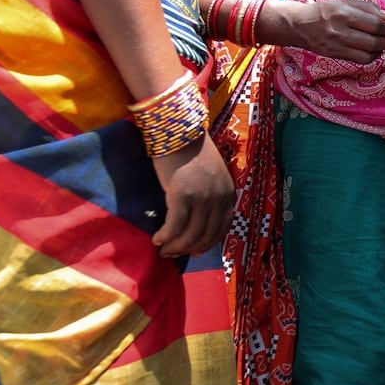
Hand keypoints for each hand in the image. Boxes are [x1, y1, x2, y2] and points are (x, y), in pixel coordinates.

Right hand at [151, 134, 234, 257]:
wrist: (178, 129)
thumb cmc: (189, 151)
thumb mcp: (209, 175)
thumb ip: (209, 195)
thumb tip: (196, 219)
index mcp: (228, 194)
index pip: (221, 229)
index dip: (206, 244)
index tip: (193, 251)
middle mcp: (219, 199)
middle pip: (205, 235)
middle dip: (187, 249)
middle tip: (171, 254)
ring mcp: (202, 198)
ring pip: (190, 235)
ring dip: (174, 246)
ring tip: (162, 250)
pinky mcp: (182, 196)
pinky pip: (174, 226)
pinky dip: (165, 237)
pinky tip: (156, 239)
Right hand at [262, 0, 384, 62]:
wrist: (300, 25)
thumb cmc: (326, 11)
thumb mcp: (344, 2)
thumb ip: (367, 7)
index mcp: (344, 12)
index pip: (375, 23)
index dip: (384, 26)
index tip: (384, 25)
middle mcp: (340, 29)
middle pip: (374, 40)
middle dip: (384, 39)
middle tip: (383, 36)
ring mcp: (338, 45)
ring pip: (369, 53)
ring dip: (379, 49)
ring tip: (378, 44)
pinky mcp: (336, 55)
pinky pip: (361, 60)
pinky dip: (371, 57)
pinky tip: (370, 51)